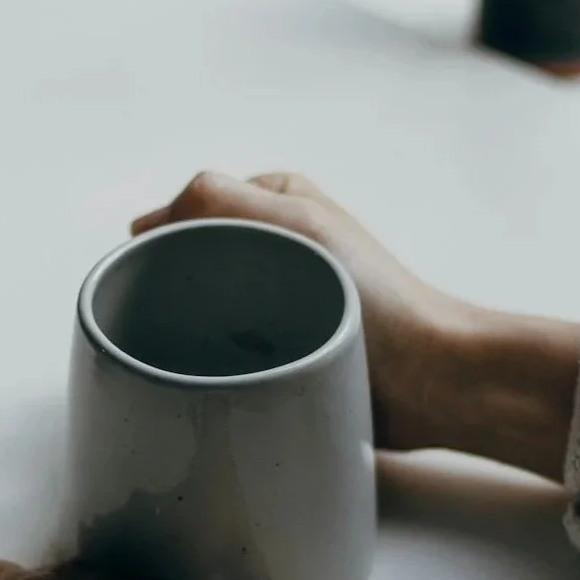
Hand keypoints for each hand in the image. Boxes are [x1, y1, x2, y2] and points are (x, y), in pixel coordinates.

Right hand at [135, 172, 579, 482]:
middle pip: (189, 262)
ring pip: (201, 311)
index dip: (160, 243)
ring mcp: (278, 301)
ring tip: (191, 356)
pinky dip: (211, 364)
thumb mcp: (297, 223)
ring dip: (189, 333)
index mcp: (276, 202)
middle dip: (170, 291)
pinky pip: (225, 353)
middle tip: (166, 325)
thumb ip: (219, 198)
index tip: (150, 280)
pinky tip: (209, 380)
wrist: (431, 381)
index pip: (187, 211)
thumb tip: (147, 224)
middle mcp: (275, 246)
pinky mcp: (282, 352)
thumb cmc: (377, 299)